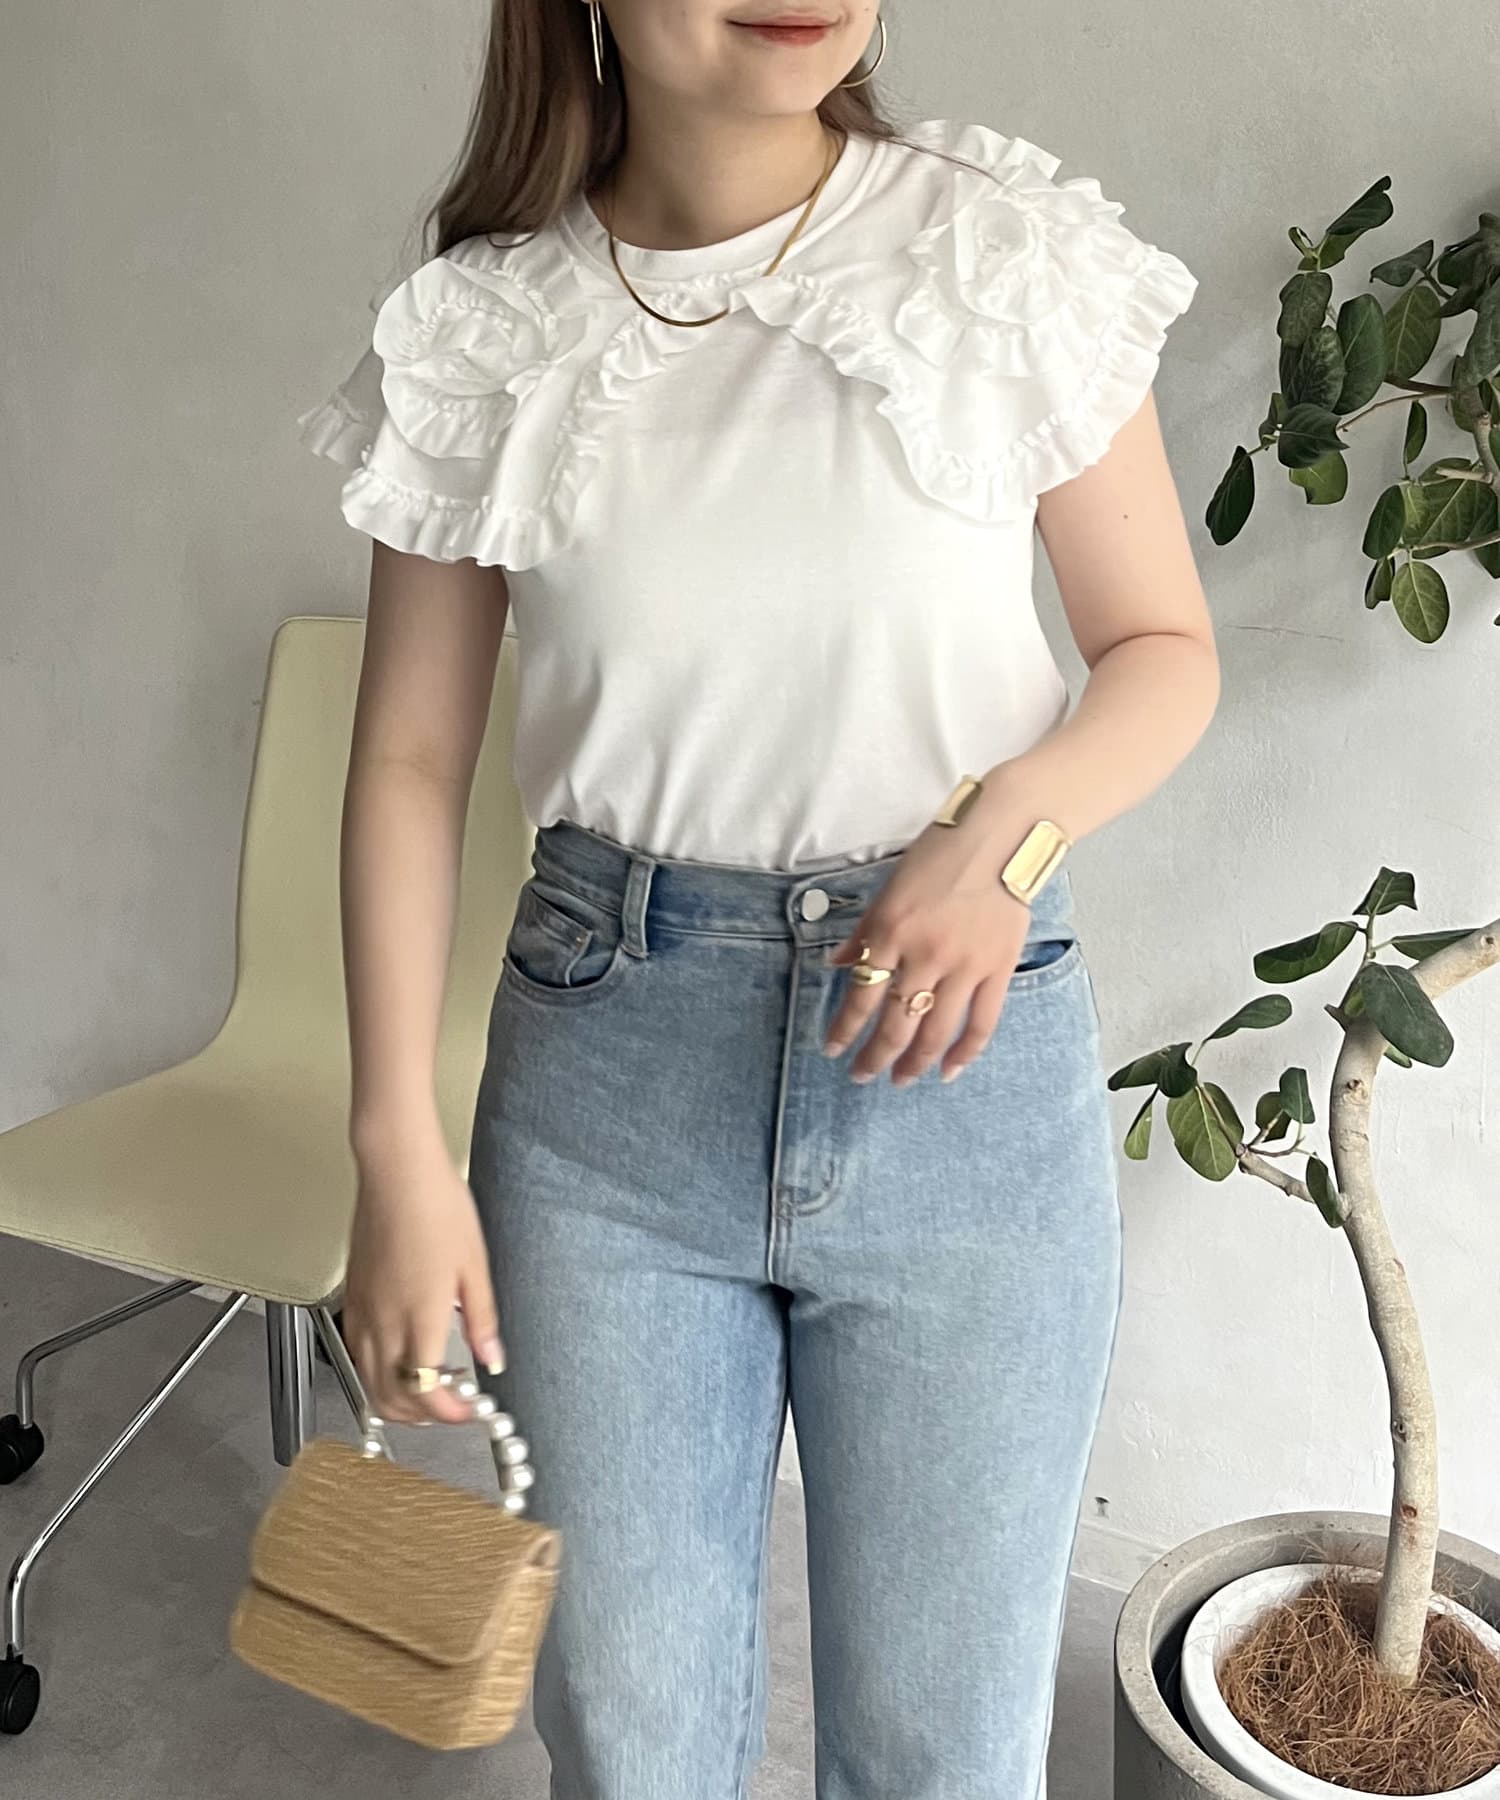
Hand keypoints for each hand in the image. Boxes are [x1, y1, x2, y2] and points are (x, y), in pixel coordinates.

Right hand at [342, 1131, 504, 1425]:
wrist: (396, 1172)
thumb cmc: (437, 1207)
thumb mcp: (475, 1265)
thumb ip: (481, 1319)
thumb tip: (493, 1358)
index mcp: (421, 1319)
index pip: (427, 1392)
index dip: (449, 1415)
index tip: (469, 1413)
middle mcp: (384, 1323)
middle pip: (390, 1398)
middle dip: (421, 1416)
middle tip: (450, 1405)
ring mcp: (363, 1312)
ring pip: (367, 1382)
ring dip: (396, 1398)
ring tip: (428, 1384)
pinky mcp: (352, 1297)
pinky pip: (356, 1353)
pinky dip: (375, 1372)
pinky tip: (398, 1356)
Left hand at [822, 822, 1031, 1085]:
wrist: (1003, 835)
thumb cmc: (942, 852)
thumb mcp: (890, 887)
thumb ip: (864, 931)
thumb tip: (837, 964)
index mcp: (891, 930)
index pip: (861, 994)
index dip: (844, 1029)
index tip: (833, 1050)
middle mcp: (925, 954)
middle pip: (895, 1023)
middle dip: (876, 1056)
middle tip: (864, 1076)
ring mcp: (965, 965)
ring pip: (936, 1031)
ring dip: (915, 1063)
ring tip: (902, 1079)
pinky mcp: (998, 969)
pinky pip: (981, 1023)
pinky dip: (965, 1052)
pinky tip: (949, 1070)